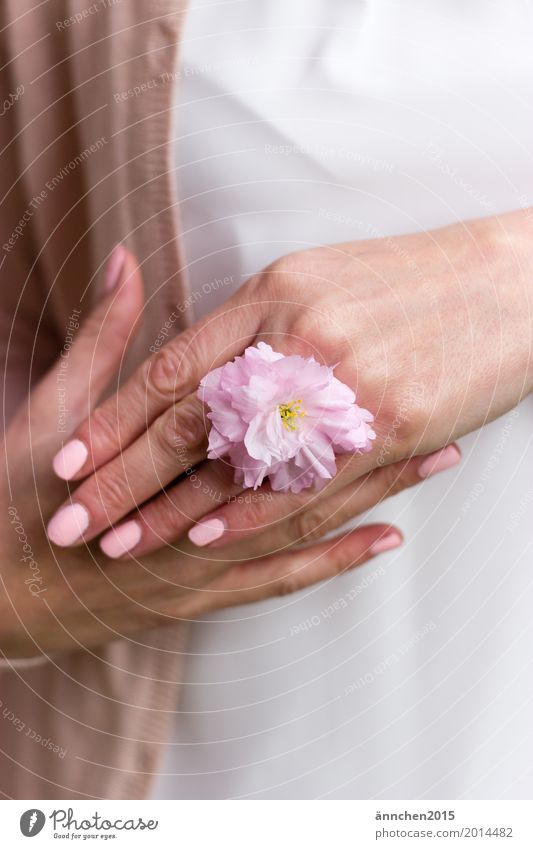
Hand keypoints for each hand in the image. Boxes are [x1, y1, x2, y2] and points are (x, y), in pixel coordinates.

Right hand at [2, 248, 414, 660]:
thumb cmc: (17, 498)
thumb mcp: (48, 411)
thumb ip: (101, 339)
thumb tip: (125, 258)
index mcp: (156, 452)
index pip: (254, 405)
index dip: (326, 376)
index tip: (385, 346)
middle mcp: (189, 505)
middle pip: (298, 463)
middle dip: (373, 433)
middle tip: (444, 403)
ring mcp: (201, 560)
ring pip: (305, 518)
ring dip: (375, 488)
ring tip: (438, 459)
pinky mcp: (203, 596)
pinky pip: (284, 577)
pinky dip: (338, 559)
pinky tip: (386, 541)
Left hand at [51, 209, 531, 556]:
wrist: (511, 284)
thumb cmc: (413, 278)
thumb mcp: (316, 275)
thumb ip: (251, 318)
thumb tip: (186, 345)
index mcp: (274, 292)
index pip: (173, 368)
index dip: (115, 417)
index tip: (69, 457)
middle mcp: (299, 340)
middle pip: (190, 423)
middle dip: (124, 479)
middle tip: (73, 522)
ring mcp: (343, 387)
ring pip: (240, 465)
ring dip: (178, 514)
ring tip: (124, 545)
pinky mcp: (386, 428)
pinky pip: (305, 485)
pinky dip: (254, 516)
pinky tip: (215, 540)